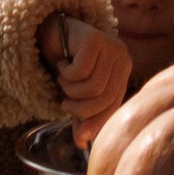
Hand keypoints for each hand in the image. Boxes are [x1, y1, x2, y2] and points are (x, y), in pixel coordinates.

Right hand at [41, 13, 130, 149]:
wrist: (50, 30)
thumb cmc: (68, 63)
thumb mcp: (77, 94)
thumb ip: (82, 117)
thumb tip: (82, 144)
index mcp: (123, 72)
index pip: (114, 105)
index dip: (96, 123)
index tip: (80, 136)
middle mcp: (122, 58)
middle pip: (103, 99)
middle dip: (79, 107)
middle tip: (64, 100)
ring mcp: (111, 46)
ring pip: (92, 87)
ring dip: (69, 89)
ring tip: (63, 78)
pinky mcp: (95, 39)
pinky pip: (80, 72)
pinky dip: (65, 73)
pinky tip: (62, 62)